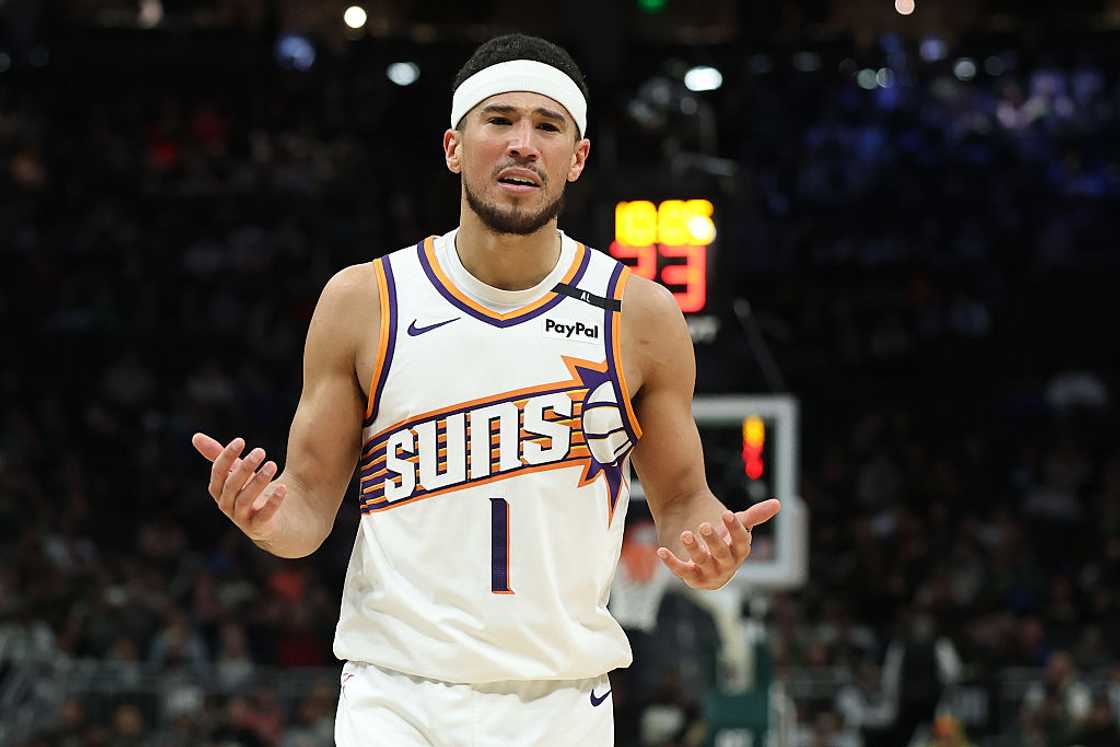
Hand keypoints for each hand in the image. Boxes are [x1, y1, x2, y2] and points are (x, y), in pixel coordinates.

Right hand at [192, 433, 286, 541]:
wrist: (278, 523)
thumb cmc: (254, 493)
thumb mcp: (239, 472)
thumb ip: (219, 456)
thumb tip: (195, 436)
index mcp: (221, 491)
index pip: (218, 473)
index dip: (226, 457)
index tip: (240, 440)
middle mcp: (228, 506)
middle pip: (231, 486)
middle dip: (244, 467)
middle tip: (260, 451)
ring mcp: (243, 519)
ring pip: (245, 500)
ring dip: (258, 481)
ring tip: (273, 464)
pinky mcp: (260, 528)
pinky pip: (263, 516)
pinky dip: (272, 503)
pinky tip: (283, 488)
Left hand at [656, 499, 780, 589]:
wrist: (700, 544)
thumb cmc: (721, 532)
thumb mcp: (736, 523)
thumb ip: (755, 515)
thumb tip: (778, 503)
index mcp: (739, 552)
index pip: (742, 543)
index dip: (736, 530)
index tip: (727, 513)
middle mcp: (726, 566)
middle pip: (722, 555)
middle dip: (714, 541)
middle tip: (704, 525)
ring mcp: (708, 573)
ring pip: (702, 562)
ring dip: (694, 549)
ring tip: (686, 534)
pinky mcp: (690, 576)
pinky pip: (681, 571)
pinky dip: (671, 562)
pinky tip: (661, 551)